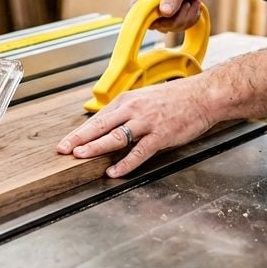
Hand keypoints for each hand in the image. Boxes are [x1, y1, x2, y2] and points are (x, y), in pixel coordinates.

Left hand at [55, 79, 214, 177]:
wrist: (203, 96)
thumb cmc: (175, 99)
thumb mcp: (145, 99)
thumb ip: (126, 113)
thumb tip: (107, 127)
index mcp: (127, 101)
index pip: (97, 118)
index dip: (79, 132)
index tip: (65, 142)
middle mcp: (134, 109)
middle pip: (100, 126)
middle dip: (79, 138)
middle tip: (63, 149)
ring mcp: (147, 122)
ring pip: (116, 136)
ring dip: (96, 147)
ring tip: (80, 156)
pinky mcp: (161, 135)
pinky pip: (139, 152)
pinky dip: (125, 163)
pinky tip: (114, 171)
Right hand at [130, 0, 211, 32]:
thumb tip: (164, 12)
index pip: (136, 5)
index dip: (147, 15)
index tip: (167, 15)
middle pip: (151, 20)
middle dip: (173, 19)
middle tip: (189, 5)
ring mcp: (156, 5)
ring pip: (164, 25)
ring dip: (183, 19)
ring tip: (194, 4)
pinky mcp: (165, 13)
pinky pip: (172, 26)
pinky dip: (186, 21)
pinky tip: (193, 7)